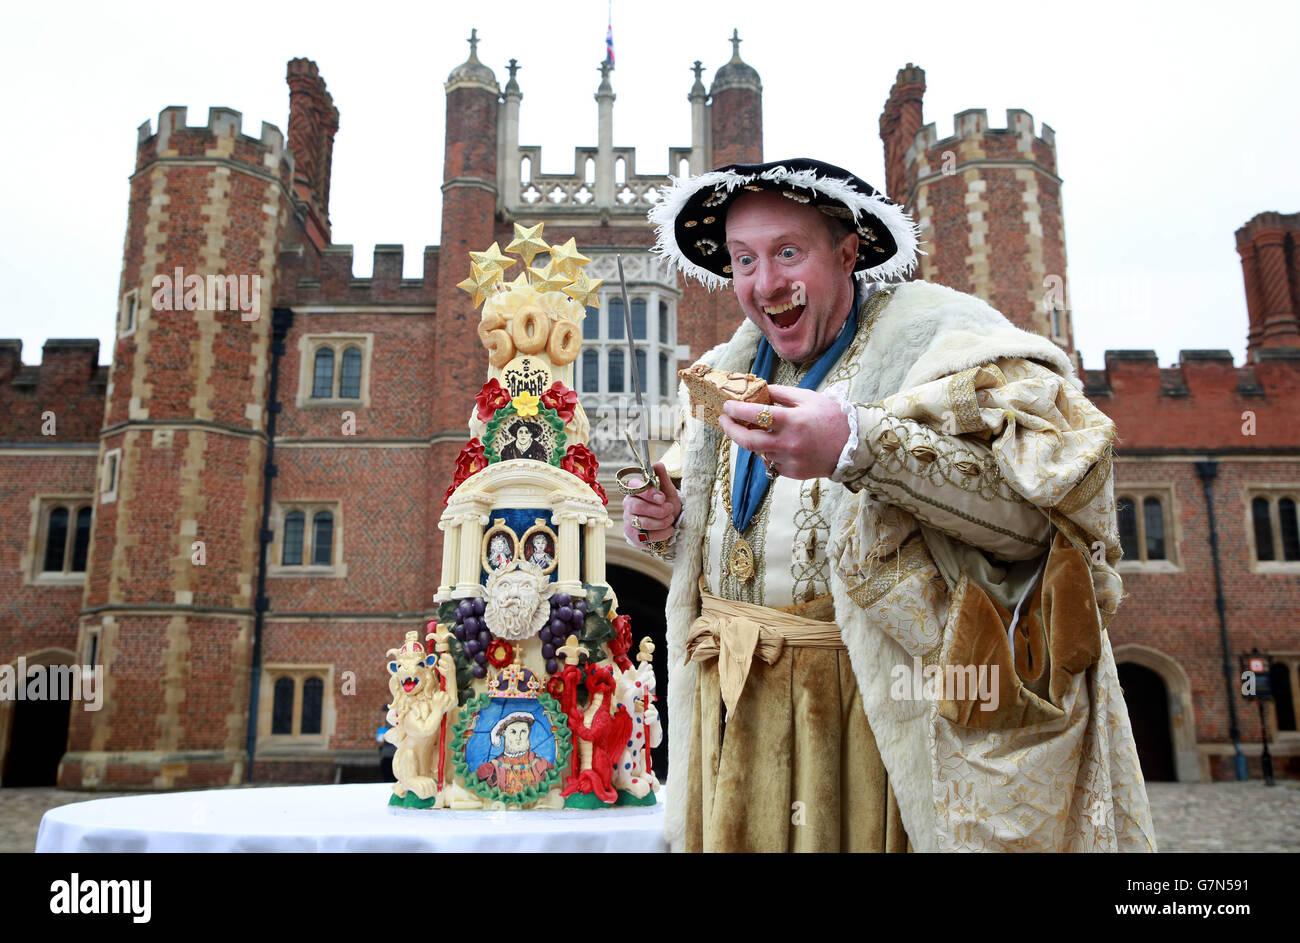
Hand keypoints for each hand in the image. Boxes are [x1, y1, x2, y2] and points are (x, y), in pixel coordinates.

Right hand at [621, 462, 681, 544]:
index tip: (662, 498)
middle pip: (638, 506)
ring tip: (670, 519)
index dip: (649, 493)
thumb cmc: (666, 505)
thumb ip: (662, 478)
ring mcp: (628, 521)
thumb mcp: (668, 491)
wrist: (669, 524)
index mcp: (634, 490)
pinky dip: (662, 534)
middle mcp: (628, 504)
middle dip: (658, 510)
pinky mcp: (632, 536)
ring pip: (643, 522)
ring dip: (662, 522)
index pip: (635, 488)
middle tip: (669, 509)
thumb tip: (657, 464)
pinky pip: (647, 537)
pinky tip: (668, 530)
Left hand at [718, 385, 848, 479]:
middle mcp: (788, 443)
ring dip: (754, 440)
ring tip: (758, 429)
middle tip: (724, 420)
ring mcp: (789, 460)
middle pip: (747, 441)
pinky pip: (772, 463)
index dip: (735, 410)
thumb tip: (757, 390)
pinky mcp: (792, 473)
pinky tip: (779, 444)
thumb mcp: (807, 397)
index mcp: (792, 420)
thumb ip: (780, 393)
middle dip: (730, 430)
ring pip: (760, 452)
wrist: (854, 445)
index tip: (726, 406)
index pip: (754, 415)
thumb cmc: (831, 417)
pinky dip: (770, 453)